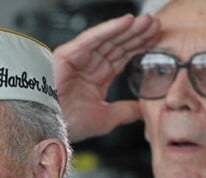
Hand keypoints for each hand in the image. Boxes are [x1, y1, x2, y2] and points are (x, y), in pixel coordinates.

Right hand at [53, 13, 159, 142]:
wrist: (47, 127)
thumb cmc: (68, 124)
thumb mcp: (106, 118)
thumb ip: (126, 111)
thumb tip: (144, 110)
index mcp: (98, 77)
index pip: (123, 56)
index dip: (140, 47)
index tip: (158, 40)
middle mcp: (89, 65)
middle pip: (118, 44)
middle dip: (138, 34)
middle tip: (157, 25)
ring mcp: (79, 58)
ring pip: (108, 38)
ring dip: (128, 29)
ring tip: (148, 22)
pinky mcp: (69, 53)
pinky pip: (92, 38)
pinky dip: (109, 29)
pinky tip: (126, 22)